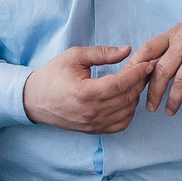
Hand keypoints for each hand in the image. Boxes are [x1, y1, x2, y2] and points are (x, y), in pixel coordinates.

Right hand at [23, 44, 151, 133]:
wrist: (34, 100)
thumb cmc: (53, 75)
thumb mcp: (74, 56)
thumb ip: (102, 53)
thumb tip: (127, 50)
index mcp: (85, 92)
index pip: (121, 83)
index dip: (138, 73)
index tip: (147, 63)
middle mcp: (91, 111)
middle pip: (127, 97)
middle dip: (140, 82)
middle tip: (144, 70)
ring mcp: (93, 124)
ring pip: (127, 111)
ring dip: (135, 96)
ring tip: (135, 82)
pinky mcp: (93, 130)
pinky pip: (120, 124)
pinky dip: (129, 112)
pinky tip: (126, 99)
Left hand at [140, 1, 181, 114]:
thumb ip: (169, 44)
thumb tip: (150, 63)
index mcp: (173, 34)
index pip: (147, 50)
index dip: (134, 67)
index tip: (128, 82)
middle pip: (160, 72)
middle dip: (152, 93)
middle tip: (149, 107)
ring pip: (179, 83)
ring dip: (172, 101)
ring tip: (169, 112)